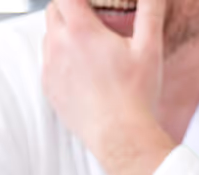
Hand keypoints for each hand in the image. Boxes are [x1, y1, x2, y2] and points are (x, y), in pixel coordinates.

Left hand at [44, 0, 176, 174]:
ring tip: (91, 46)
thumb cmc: (135, 94)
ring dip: (65, 33)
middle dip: (71, 8)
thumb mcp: (149, 48)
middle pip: (54, 11)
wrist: (120, 136)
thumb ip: (150, 13)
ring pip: (50, 37)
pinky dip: (62, 58)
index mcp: (81, 31)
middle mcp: (59, 46)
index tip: (92, 2)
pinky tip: (86, 71)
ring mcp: (50, 68)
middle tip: (95, 17)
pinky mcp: (49, 88)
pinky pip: (49, 63)